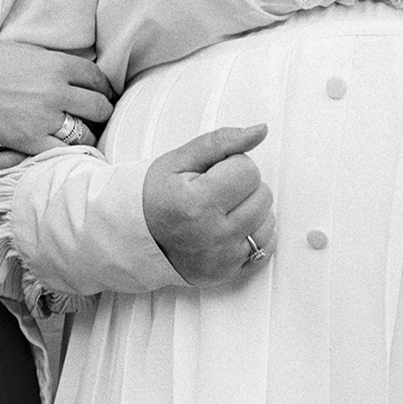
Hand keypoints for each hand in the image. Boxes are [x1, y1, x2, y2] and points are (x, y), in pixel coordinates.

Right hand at [0, 41, 114, 155]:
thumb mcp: (19, 50)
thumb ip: (46, 61)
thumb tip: (60, 70)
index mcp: (55, 64)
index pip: (95, 76)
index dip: (104, 87)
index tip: (103, 92)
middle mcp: (56, 91)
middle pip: (98, 105)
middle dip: (102, 111)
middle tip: (98, 115)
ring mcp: (44, 118)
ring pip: (85, 132)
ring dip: (87, 133)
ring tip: (84, 134)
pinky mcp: (28, 140)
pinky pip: (61, 150)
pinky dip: (67, 151)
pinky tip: (65, 149)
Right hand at [141, 124, 273, 285]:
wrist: (134, 238)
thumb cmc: (153, 196)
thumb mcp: (178, 160)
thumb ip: (221, 141)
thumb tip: (260, 131)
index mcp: (196, 202)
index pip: (248, 169)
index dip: (230, 165)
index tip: (209, 174)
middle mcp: (212, 234)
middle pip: (262, 194)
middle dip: (242, 186)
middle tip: (213, 192)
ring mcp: (222, 257)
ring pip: (268, 220)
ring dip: (250, 210)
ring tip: (221, 210)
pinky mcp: (230, 273)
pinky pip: (266, 247)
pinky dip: (253, 234)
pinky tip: (229, 228)